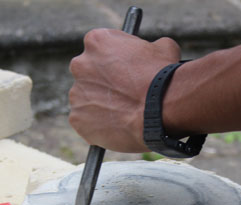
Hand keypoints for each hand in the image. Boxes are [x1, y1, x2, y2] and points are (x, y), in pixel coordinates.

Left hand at [69, 29, 180, 152]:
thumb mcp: (163, 48)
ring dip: (100, 105)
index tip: (125, 72)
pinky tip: (117, 126)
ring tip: (123, 114)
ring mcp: (76, 94)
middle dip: (103, 83)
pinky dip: (98, 126)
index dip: (115, 61)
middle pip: (89, 74)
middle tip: (123, 94)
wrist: (160, 109)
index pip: (100, 49)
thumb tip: (154, 50)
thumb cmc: (163, 77)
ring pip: (86, 99)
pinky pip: (85, 122)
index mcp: (96, 41)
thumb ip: (150, 46)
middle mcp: (80, 65)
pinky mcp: (77, 120)